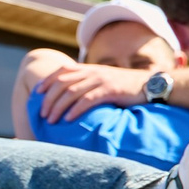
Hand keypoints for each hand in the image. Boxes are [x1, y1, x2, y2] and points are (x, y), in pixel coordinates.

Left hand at [33, 61, 153, 123]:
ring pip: (71, 92)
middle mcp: (93, 72)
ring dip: (57, 107)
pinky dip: (75, 110)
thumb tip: (74, 98)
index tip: (37, 93)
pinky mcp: (110, 90)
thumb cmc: (127, 87)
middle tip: (42, 114)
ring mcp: (101, 80)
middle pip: (62, 83)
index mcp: (90, 69)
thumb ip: (90, 84)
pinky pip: (87, 100)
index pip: (62, 71)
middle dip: (48, 98)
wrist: (151, 85)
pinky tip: (68, 119)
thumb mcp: (105, 81)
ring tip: (50, 120)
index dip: (47, 81)